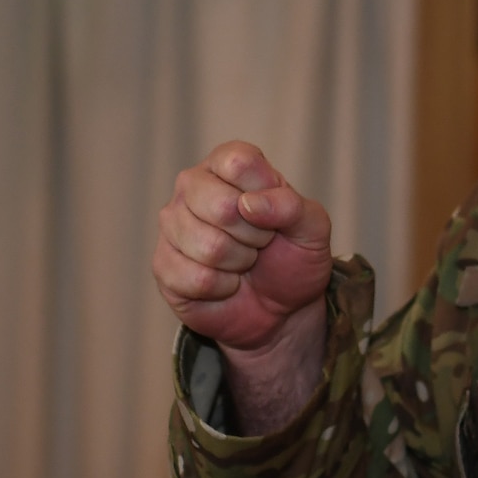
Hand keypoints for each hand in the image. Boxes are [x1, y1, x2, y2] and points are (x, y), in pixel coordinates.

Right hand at [153, 141, 330, 429]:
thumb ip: (294, 206)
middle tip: (262, 251)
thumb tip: (255, 202)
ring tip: (245, 271)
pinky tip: (226, 291)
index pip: (237, 161)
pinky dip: (216, 291)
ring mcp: (172, 228)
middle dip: (254, 239)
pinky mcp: (162, 269)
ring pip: (200, 244)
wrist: (280, 316)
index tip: (276, 218)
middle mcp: (194, 187)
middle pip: (217, 206)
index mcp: (232, 165)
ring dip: (236, 268)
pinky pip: (185, 278)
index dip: (265, 198)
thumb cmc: (298, 262)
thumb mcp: (315, 230)